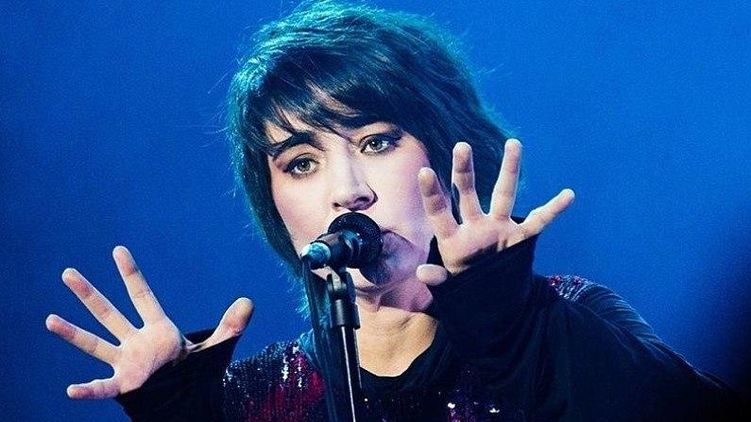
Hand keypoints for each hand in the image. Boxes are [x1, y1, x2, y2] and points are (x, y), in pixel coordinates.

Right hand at [46, 246, 252, 398]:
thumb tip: (249, 301)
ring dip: (73, 333)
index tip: (118, 250)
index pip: (141, 295)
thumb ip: (230, 326)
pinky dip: (88, 390)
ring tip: (49, 319)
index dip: (131, 274)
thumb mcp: (215, 349)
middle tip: (67, 273)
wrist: (185, 402)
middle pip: (109, 313)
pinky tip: (71, 390)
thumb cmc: (195, 374)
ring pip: (95, 344)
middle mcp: (137, 342)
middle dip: (89, 295)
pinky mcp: (125, 386)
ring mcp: (127, 363)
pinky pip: (103, 387)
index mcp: (158, 329)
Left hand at [416, 139, 573, 284]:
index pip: (439, 212)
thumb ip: (438, 280)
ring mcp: (498, 228)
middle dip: (464, 170)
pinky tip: (568, 194)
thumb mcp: (451, 288)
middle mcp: (475, 227)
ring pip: (504, 194)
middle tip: (461, 146)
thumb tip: (422, 272)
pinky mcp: (520, 238)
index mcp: (453, 240)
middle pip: (467, 193)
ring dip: (509, 169)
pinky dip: (554, 209)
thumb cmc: (466, 291)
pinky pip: (539, 221)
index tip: (424, 171)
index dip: (431, 193)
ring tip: (513, 142)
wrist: (493, 303)